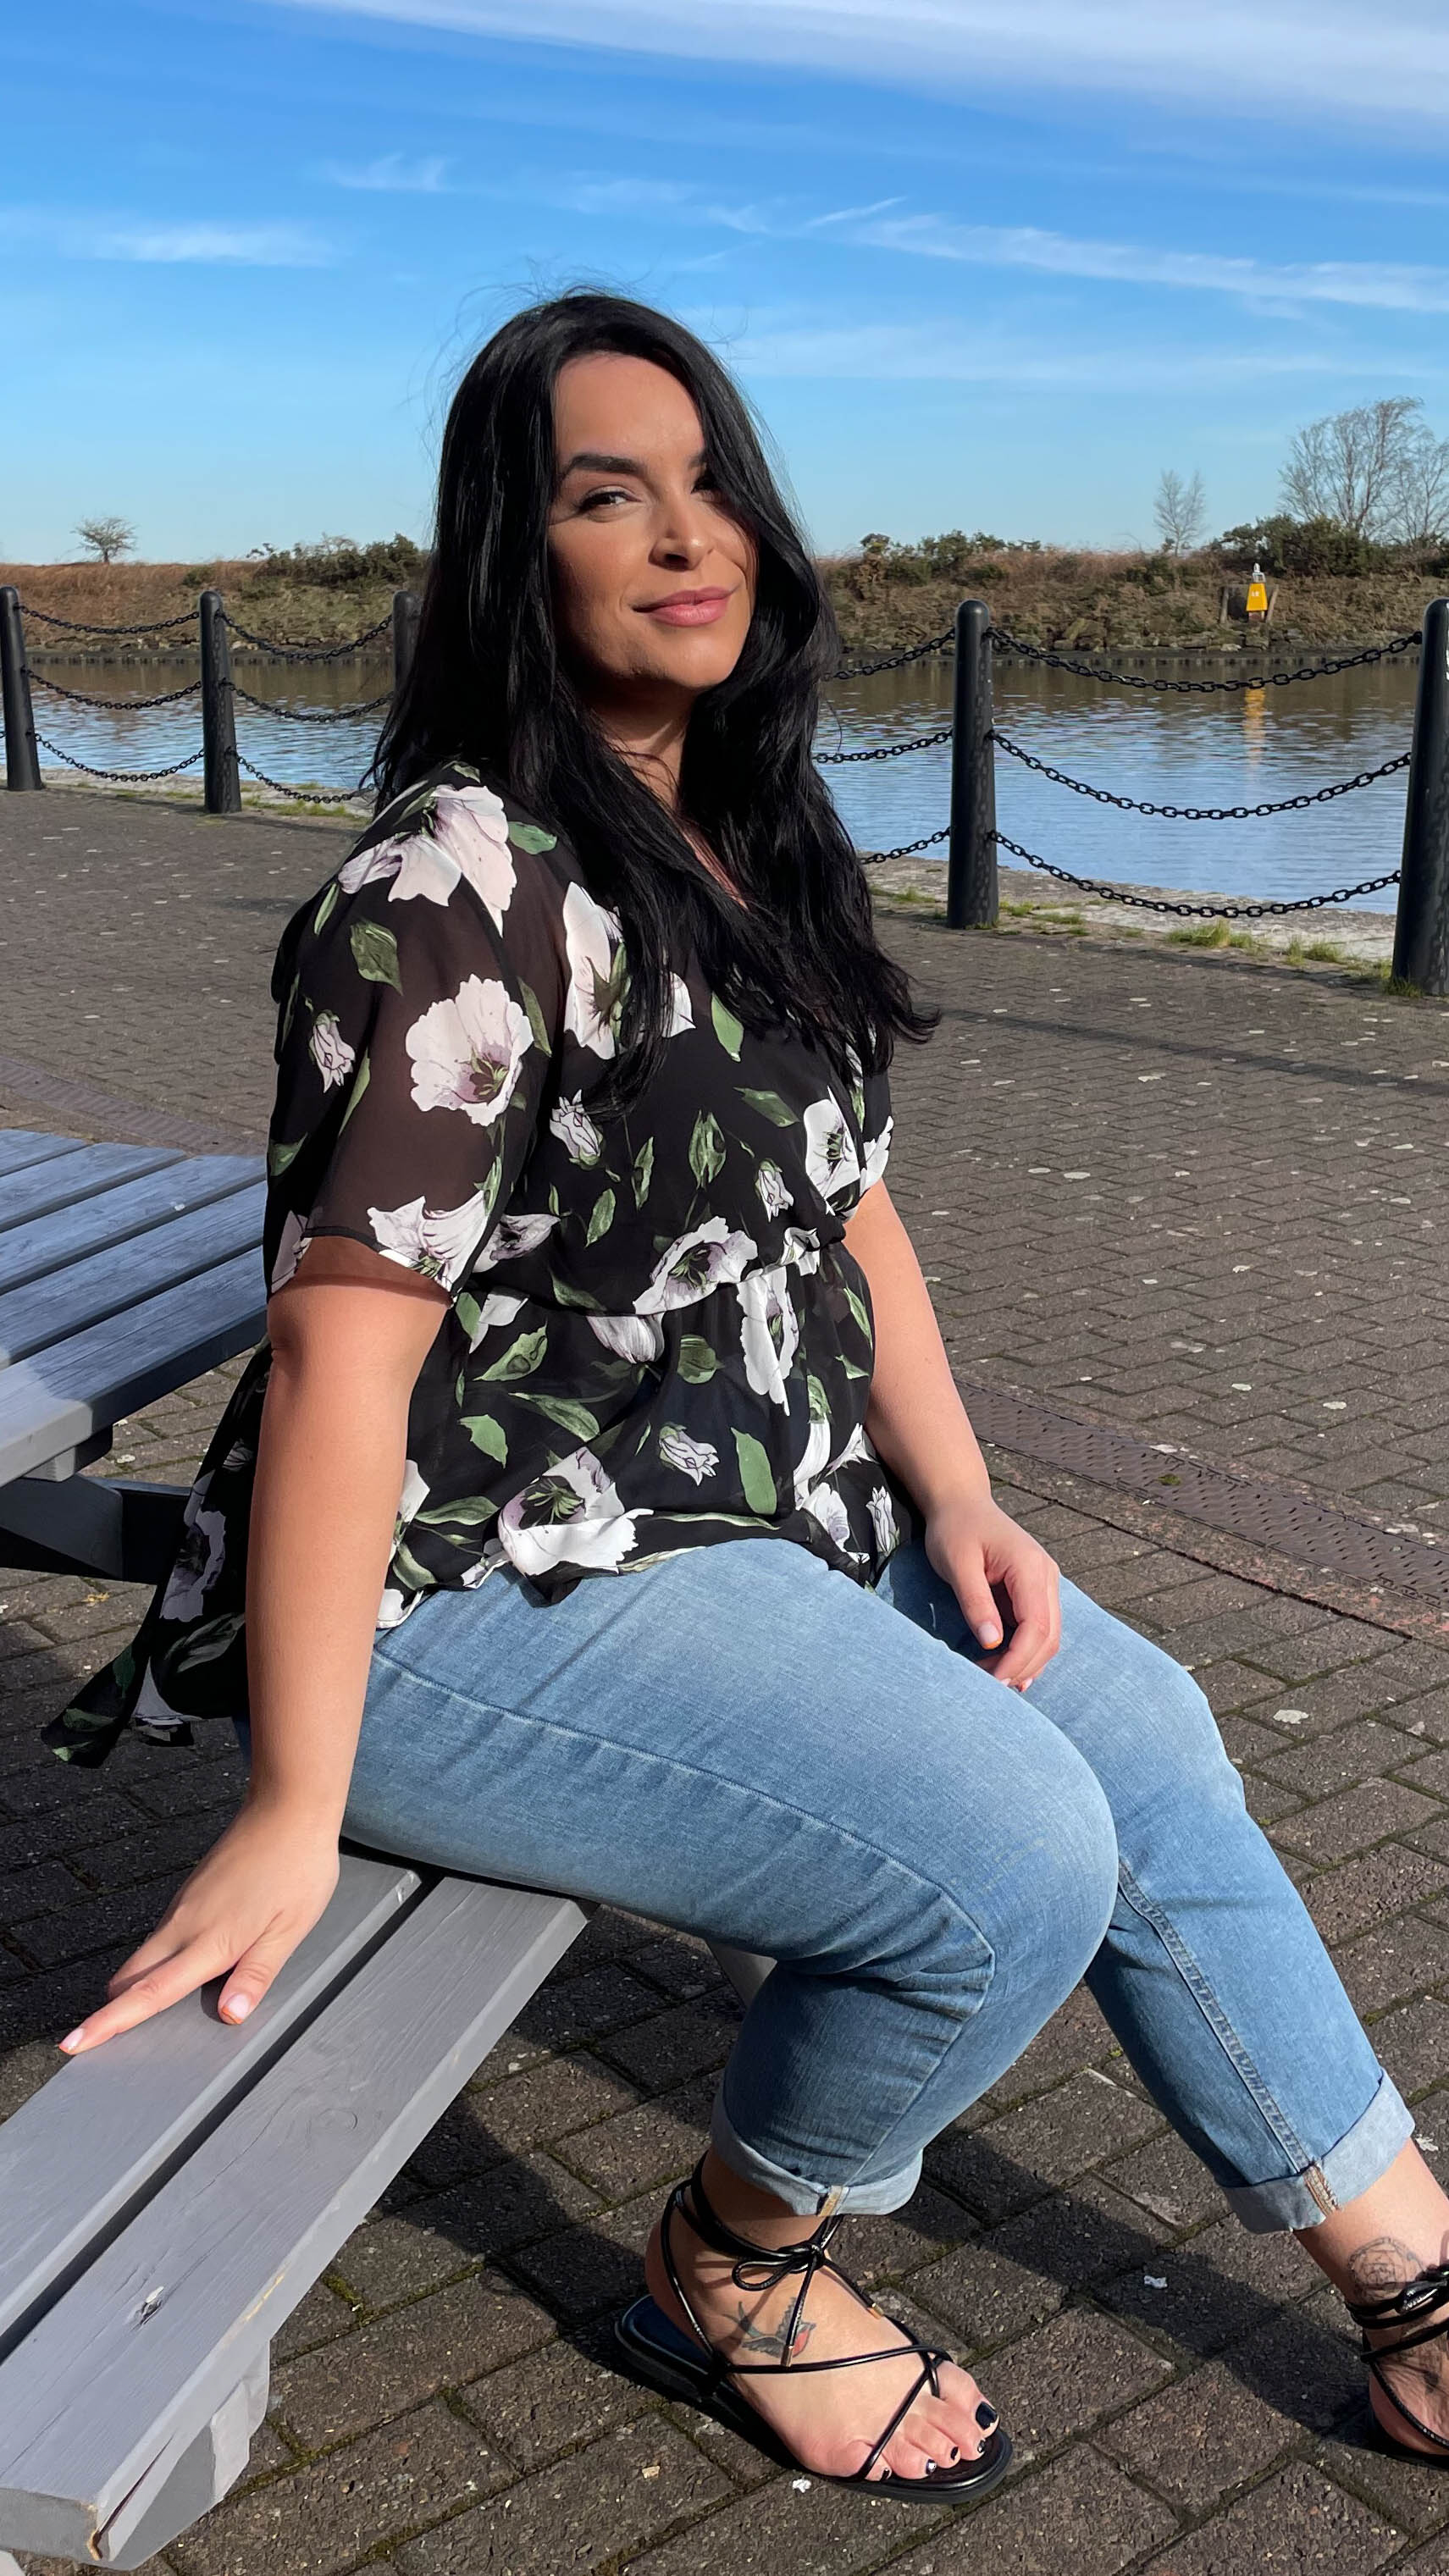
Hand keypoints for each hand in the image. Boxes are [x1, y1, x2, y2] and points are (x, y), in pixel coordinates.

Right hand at [58, 1798, 340, 2054]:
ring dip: (131, 1986)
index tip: (75, 2042)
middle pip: (132, 1977)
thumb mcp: (290, 1929)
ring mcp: (184, 1905)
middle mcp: (186, 1923)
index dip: (110, 2022)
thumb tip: (231, 2015)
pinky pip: (161, 1936)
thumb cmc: (296, 1866)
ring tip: (123, 2014)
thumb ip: (257, 1974)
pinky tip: (170, 1970)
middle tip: (87, 2040)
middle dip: (109, 2009)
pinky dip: (153, 1962)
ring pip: (144, 1956)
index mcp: (211, 1940)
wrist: (287, 1807)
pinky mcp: (189, 1892)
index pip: (150, 1993)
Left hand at [925, 1490, 1060, 1689]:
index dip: (1018, 1659)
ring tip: (995, 1680)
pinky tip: (1007, 1667)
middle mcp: (1046, 1576)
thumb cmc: (955, 1529)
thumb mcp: (957, 1563)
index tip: (993, 1680)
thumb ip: (975, 1602)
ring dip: (1026, 1662)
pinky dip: (1025, 1650)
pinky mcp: (1034, 1590)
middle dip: (1023, 1666)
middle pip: (1049, 1636)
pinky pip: (1039, 1627)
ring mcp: (1044, 1583)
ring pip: (1049, 1636)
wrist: (960, 1503)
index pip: (1037, 1626)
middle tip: (989, 1686)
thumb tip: (991, 1642)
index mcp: (1030, 1568)